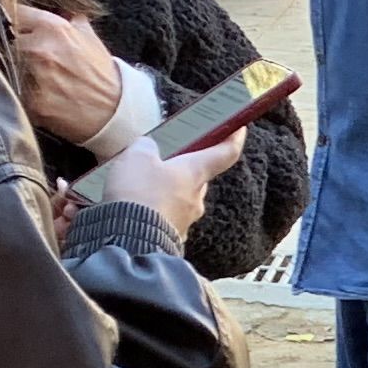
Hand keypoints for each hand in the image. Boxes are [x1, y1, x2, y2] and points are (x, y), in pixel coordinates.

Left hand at [9, 5, 127, 147]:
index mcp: (52, 27)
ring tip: (13, 71)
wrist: (115, 112)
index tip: (5, 23)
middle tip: (10, 51)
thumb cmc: (100, 74)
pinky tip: (21, 91)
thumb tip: (48, 4)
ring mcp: (33, 76)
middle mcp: (39, 48)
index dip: (7, 17)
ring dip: (2, 65)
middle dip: (3, 43)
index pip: (11, 10)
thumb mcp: (87, 35)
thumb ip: (64, 17)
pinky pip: (8, 89)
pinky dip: (10, 89)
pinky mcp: (30, 102)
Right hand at [76, 127, 241, 243]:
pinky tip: (133, 206)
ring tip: (137, 183)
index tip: (239, 128)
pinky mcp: (169, 236)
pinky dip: (152, 209)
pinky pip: (164, 217)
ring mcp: (185, 220)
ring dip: (164, 189)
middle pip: (197, 177)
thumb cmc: (138, 193)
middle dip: (183, 167)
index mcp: (195, 173)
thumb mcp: (136, 156)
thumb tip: (148, 148)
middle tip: (164, 158)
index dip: (234, 138)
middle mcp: (196, 198)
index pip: (225, 153)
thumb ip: (145, 146)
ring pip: (179, 198)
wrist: (127, 239)